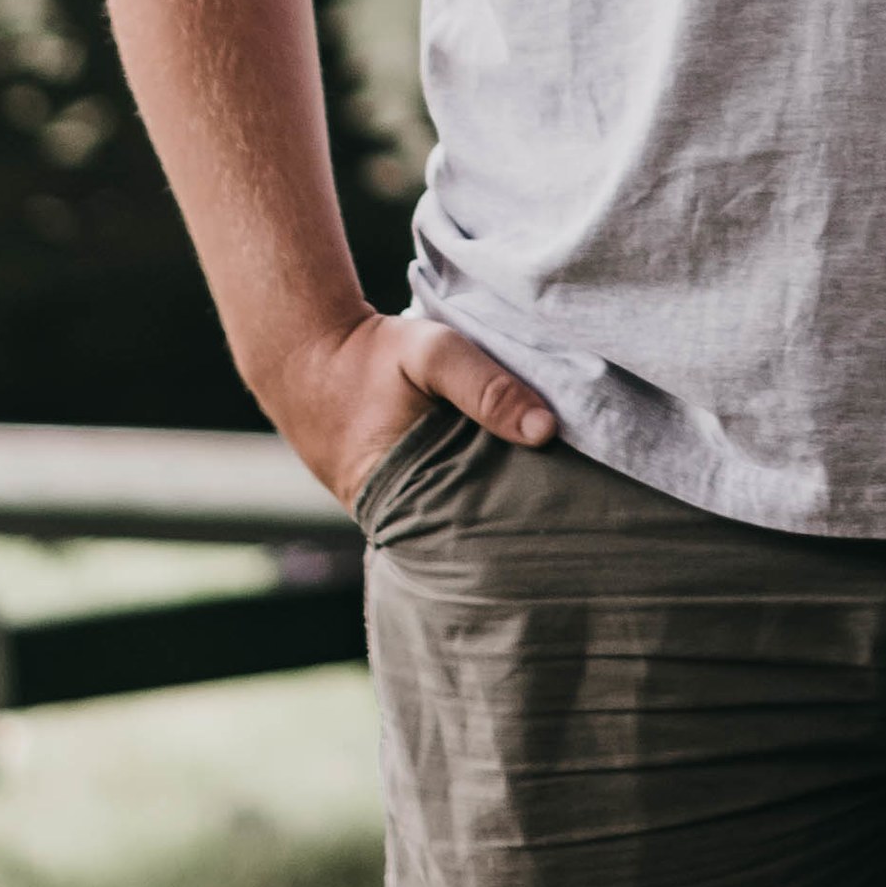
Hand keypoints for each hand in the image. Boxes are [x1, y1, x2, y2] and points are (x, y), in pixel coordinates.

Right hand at [274, 305, 557, 517]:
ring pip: (466, 515)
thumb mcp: (431, 354)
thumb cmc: (370, 357)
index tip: (575, 508)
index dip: (525, 520)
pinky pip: (452, 499)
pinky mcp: (404, 494)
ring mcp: (401, 512)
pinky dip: (483, 485)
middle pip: (477, 530)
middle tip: (581, 505)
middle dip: (521, 516)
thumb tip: (546, 430)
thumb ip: (487, 387)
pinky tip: (523, 473)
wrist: (305, 356)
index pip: (480, 532)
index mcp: (405, 503)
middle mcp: (402, 521)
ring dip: (504, 500)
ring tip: (563, 492)